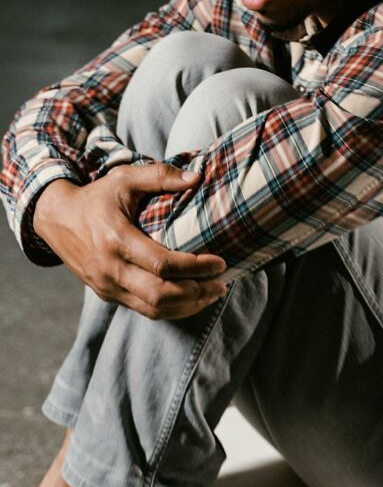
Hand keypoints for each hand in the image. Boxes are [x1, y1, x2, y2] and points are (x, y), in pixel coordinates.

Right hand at [33, 165, 228, 319]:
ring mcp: (107, 286)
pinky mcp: (106, 294)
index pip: (162, 264)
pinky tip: (190, 300)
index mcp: (117, 239)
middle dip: (196, 292)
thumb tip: (197, 178)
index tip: (219, 262)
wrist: (56, 219)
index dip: (195, 267)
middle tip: (221, 283)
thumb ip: (160, 176)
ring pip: (152, 309)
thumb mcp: (125, 178)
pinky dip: (170, 310)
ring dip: (187, 306)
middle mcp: (110, 269)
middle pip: (160, 294)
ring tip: (212, 294)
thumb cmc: (96, 197)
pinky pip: (142, 310)